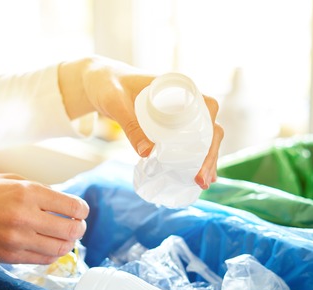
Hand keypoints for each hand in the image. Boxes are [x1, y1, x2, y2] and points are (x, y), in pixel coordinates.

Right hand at [0, 174, 88, 263]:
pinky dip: (51, 254)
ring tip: (65, 238)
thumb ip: (37, 190)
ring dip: (68, 244)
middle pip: (71, 230)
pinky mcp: (8, 256)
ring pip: (60, 249)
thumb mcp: (8, 180)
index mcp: (26, 192)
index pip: (72, 206)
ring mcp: (17, 239)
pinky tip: (48, 246)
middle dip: (79, 228)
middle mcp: (25, 216)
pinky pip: (42, 259)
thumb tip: (62, 202)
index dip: (81, 210)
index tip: (79, 211)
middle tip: (77, 226)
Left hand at [59, 56, 223, 188]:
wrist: (101, 82)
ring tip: (202, 183)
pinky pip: (188, 141)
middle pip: (209, 128)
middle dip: (210, 155)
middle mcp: (184, 100)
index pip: (208, 108)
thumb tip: (147, 153)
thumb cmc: (109, 85)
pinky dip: (194, 158)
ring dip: (205, 160)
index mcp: (178, 87)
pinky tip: (195, 177)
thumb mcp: (116, 103)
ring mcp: (178, 114)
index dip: (211, 133)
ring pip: (202, 137)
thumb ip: (130, 124)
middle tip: (201, 180)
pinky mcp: (169, 125)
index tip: (203, 155)